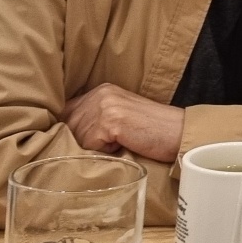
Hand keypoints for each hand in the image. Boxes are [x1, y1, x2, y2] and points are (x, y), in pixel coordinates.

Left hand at [61, 84, 184, 163]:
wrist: (179, 132)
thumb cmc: (152, 131)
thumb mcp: (120, 116)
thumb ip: (95, 118)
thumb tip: (62, 135)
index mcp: (102, 90)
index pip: (66, 110)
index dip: (67, 129)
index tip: (76, 141)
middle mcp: (100, 93)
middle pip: (68, 125)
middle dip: (80, 141)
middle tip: (107, 145)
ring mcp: (105, 106)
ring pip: (77, 138)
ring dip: (93, 148)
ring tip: (118, 144)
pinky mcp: (110, 121)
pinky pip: (90, 146)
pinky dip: (103, 152)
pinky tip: (122, 145)